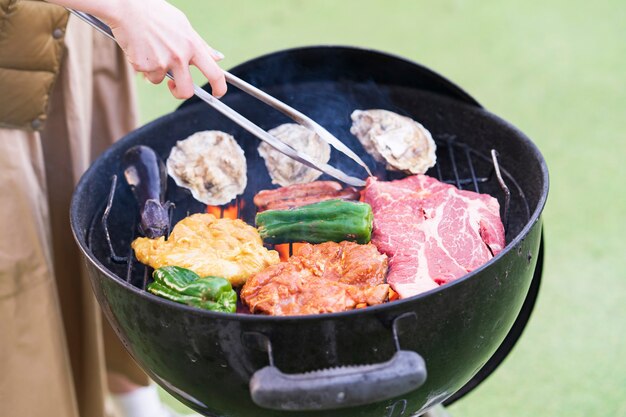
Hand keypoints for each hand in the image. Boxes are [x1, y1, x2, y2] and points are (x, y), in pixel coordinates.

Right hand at [108, 0, 226, 98]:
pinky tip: (140, 48)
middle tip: (173, 85)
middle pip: (187, 91)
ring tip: (149, 50)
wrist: (127, 7)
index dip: (219, 88)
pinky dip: (143, 65)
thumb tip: (218, 58)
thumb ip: (201, 45)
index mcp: (192, 45)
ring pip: (161, 81)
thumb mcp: (183, 25)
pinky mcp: (144, 66)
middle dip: (179, 92)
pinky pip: (147, 74)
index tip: (217, 94)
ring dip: (155, 72)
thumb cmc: (156, 14)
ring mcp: (162, 62)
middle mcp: (179, 56)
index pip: (214, 73)